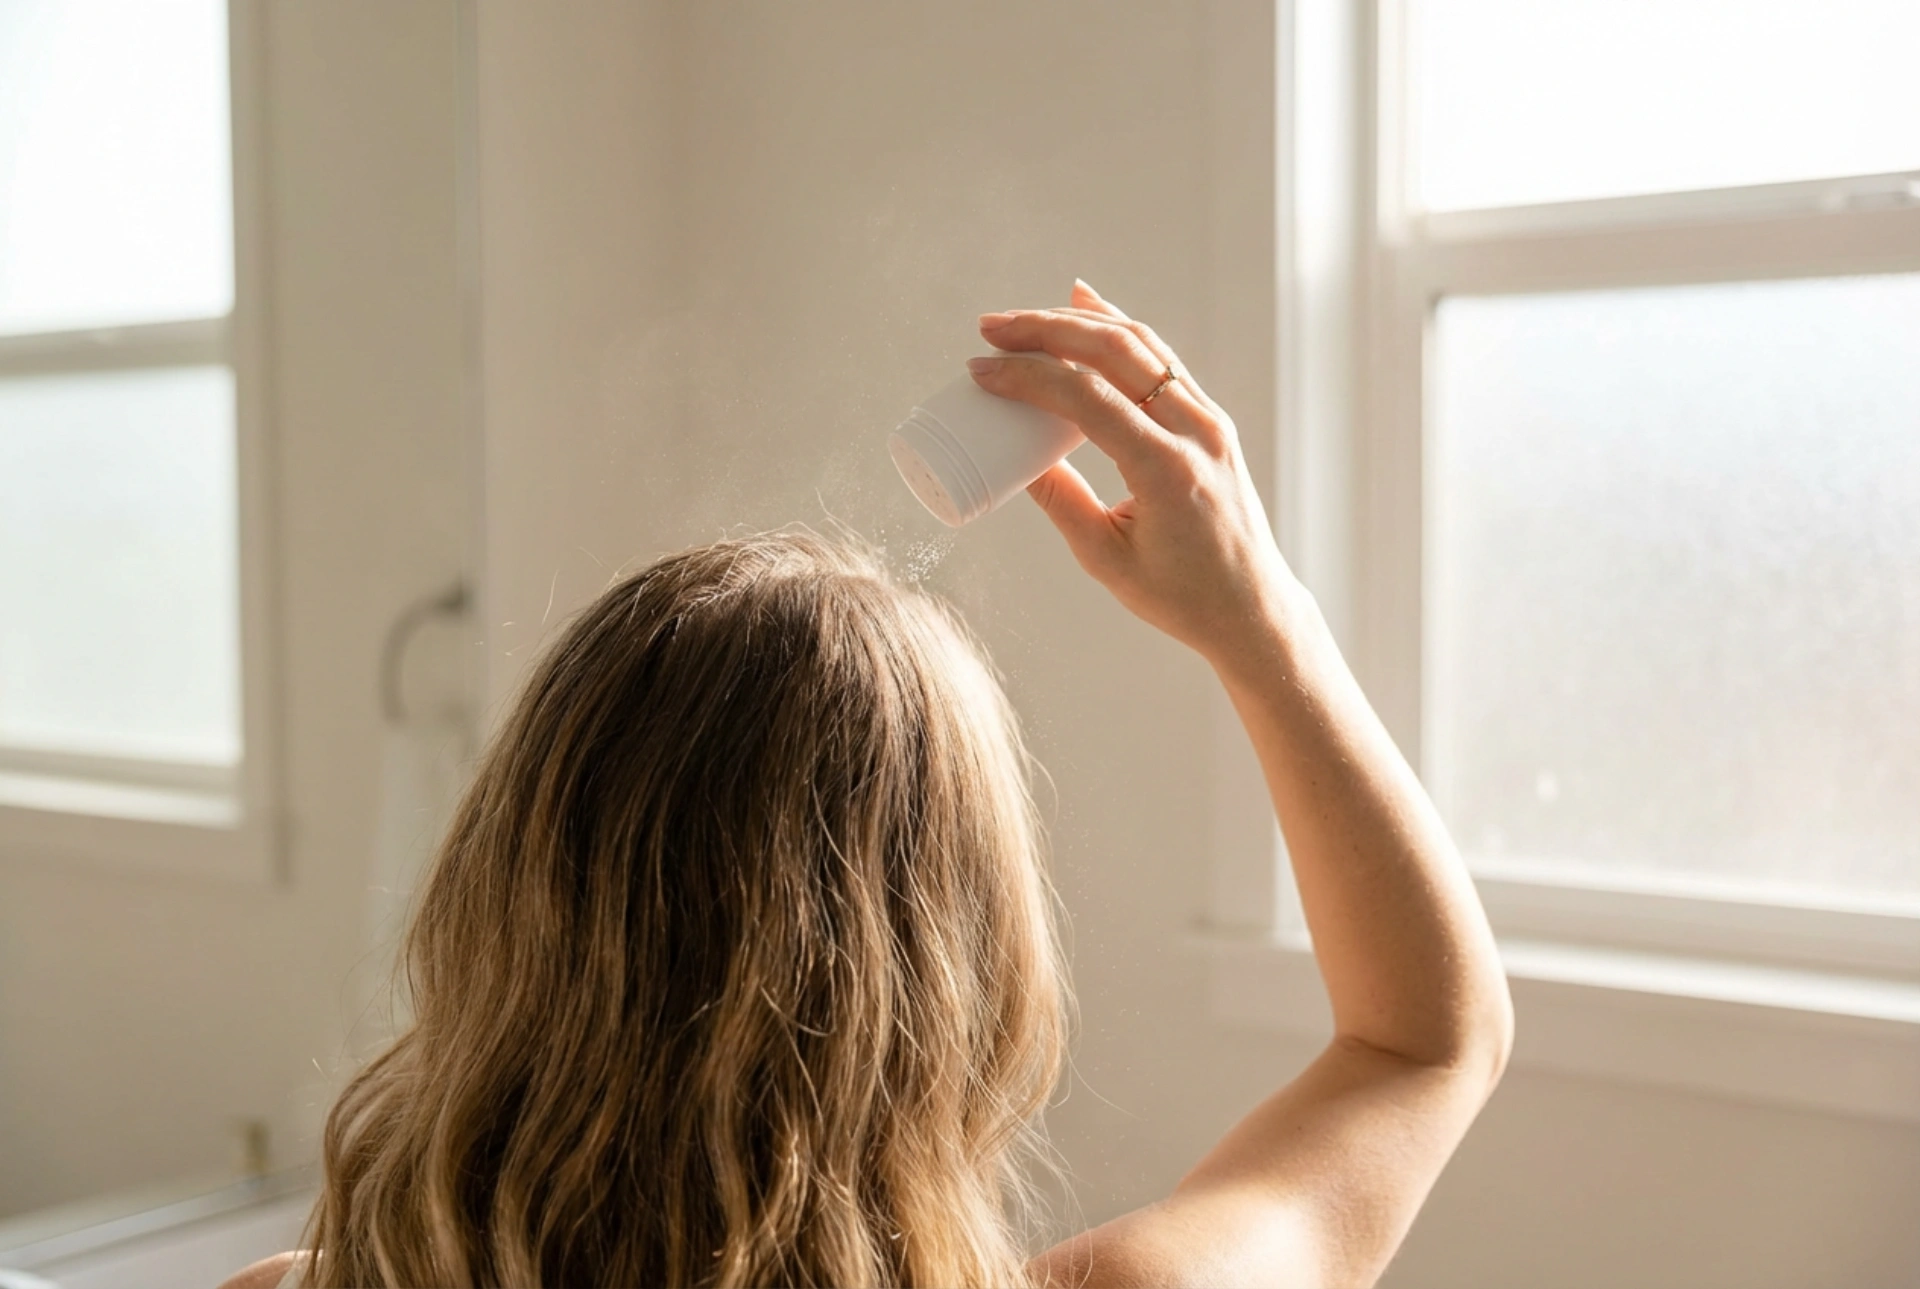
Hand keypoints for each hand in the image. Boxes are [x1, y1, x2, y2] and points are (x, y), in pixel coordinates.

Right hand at [970, 280, 1296, 670]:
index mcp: (1167, 471)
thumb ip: (1059, 500)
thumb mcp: (1104, 556)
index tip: (981, 370)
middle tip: (992, 329)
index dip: (1029, 375)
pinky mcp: (1211, 420)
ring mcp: (1209, 420)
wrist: (1251, 608)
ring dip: (1080, 321)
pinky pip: (1162, 360)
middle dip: (1046, 330)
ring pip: (1142, 344)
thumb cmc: (1180, 596)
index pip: (1088, 398)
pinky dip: (1120, 331)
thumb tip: (1011, 456)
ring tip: (1025, 318)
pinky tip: (1088, 310)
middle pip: (1115, 352)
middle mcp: (1196, 433)